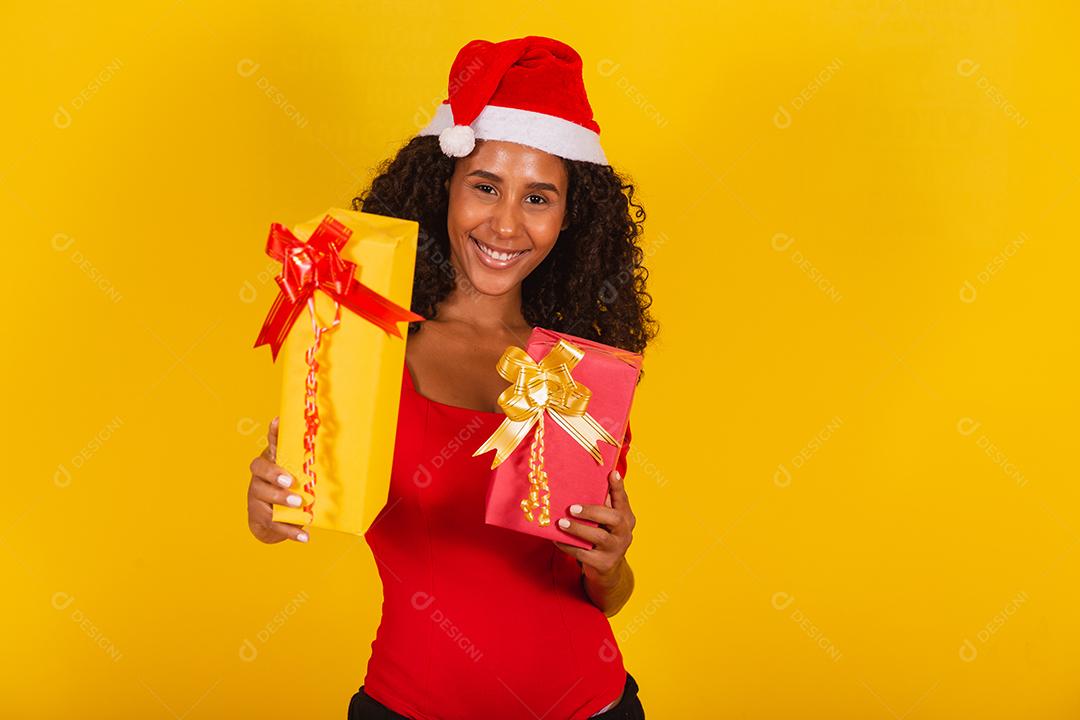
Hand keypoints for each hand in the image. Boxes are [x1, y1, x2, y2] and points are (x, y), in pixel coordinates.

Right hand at [246, 417, 309, 543]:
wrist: (267, 519)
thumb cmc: (283, 486)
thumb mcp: (290, 468)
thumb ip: (294, 451)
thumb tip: (291, 422)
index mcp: (268, 462)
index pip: (268, 446)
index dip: (272, 436)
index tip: (277, 423)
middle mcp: (258, 479)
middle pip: (261, 473)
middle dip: (275, 476)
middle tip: (291, 482)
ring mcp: (256, 498)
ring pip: (266, 499)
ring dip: (283, 502)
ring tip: (301, 506)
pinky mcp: (260, 518)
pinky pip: (274, 524)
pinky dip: (290, 531)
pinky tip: (305, 536)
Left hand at [553, 469, 634, 582]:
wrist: (607, 570)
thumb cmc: (603, 536)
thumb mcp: (606, 521)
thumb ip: (603, 503)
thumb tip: (592, 480)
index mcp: (626, 518)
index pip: (623, 500)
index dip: (618, 487)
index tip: (612, 474)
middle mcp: (624, 533)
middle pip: (615, 518)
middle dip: (592, 511)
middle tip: (571, 508)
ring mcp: (616, 549)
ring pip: (599, 537)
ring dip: (578, 529)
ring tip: (561, 523)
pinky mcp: (604, 564)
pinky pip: (584, 554)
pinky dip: (568, 546)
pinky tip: (556, 539)